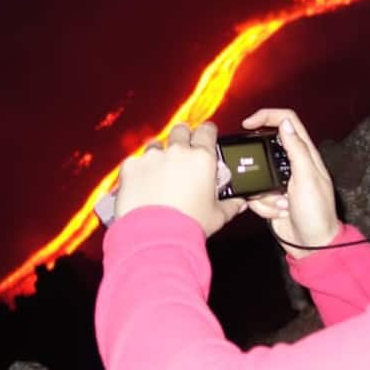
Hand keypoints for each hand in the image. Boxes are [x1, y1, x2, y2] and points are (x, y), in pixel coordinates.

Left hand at [113, 121, 246, 237]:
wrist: (155, 238)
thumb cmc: (188, 226)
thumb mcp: (217, 216)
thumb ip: (229, 205)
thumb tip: (238, 203)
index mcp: (202, 159)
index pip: (207, 131)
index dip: (206, 132)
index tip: (206, 137)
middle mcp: (177, 152)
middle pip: (180, 130)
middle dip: (182, 139)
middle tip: (183, 155)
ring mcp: (152, 157)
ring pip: (156, 145)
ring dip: (159, 155)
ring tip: (160, 175)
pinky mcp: (131, 166)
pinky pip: (135, 162)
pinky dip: (139, 171)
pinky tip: (142, 186)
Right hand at [240, 109, 341, 257]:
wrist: (312, 245)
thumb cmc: (317, 212)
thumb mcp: (308, 177)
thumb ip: (297, 149)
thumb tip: (284, 123)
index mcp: (306, 154)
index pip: (287, 121)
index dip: (267, 116)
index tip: (248, 123)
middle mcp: (293, 164)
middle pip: (266, 147)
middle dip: (259, 162)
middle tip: (257, 174)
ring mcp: (280, 181)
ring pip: (257, 174)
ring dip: (264, 192)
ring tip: (281, 204)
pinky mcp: (271, 198)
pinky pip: (255, 194)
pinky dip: (263, 206)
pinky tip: (278, 213)